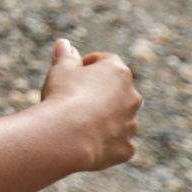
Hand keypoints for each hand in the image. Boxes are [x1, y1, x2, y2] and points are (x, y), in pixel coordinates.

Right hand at [36, 38, 140, 170]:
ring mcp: (131, 124)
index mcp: (118, 72)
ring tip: (77, 124)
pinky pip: (117, 142)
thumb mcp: (60, 70)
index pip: (106, 61)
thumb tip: (64, 43)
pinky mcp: (127, 148)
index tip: (74, 72)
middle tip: (74, 99)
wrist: (67, 135)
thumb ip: (65, 56)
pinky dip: (105, 142)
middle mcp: (132, 96)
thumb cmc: (64, 96)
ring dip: (104, 118)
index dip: (88, 65)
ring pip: (119, 118)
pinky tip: (84, 142)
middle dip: (100, 93)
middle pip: (116, 91)